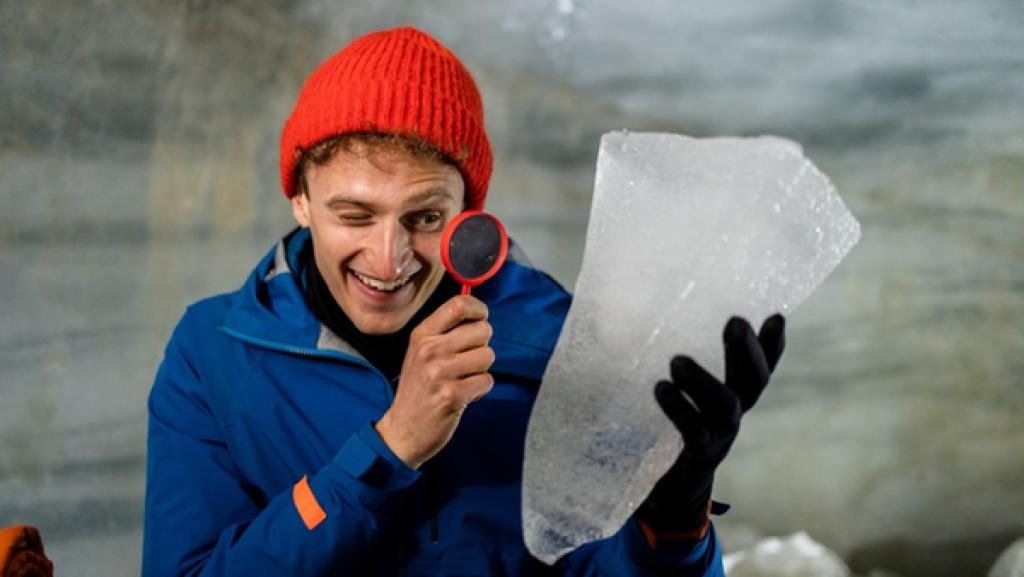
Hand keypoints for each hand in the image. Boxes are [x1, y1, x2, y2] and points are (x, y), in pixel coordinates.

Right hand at [375, 295, 495, 468]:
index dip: (479, 310)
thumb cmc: (419, 388)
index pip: (459, 304)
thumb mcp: (421, 352)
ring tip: (462, 380)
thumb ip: (445, 331)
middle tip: (466, 362)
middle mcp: (429, 350)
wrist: (403, 431)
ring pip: (488, 355)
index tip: (480, 320)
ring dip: (481, 370)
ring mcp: (439, 373)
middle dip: (482, 346)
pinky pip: (487, 380)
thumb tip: (479, 314)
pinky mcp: (452, 395)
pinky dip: (481, 389)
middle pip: (482, 330)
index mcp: (422, 335)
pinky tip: (463, 395)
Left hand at [637, 314, 785, 533]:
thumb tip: (643, 316)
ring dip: (705, 382)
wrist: (670, 489)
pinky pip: (694, 431)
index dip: (771, 345)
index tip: (776, 317)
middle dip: (747, 351)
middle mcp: (733, 414)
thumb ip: (679, 365)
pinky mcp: (697, 455)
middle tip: (735, 321)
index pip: (759, 367)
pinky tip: (662, 388)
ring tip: (677, 361)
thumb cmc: (672, 428)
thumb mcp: (682, 393)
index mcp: (734, 395)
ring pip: (726, 407)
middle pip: (753, 381)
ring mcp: (719, 437)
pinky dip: (681, 409)